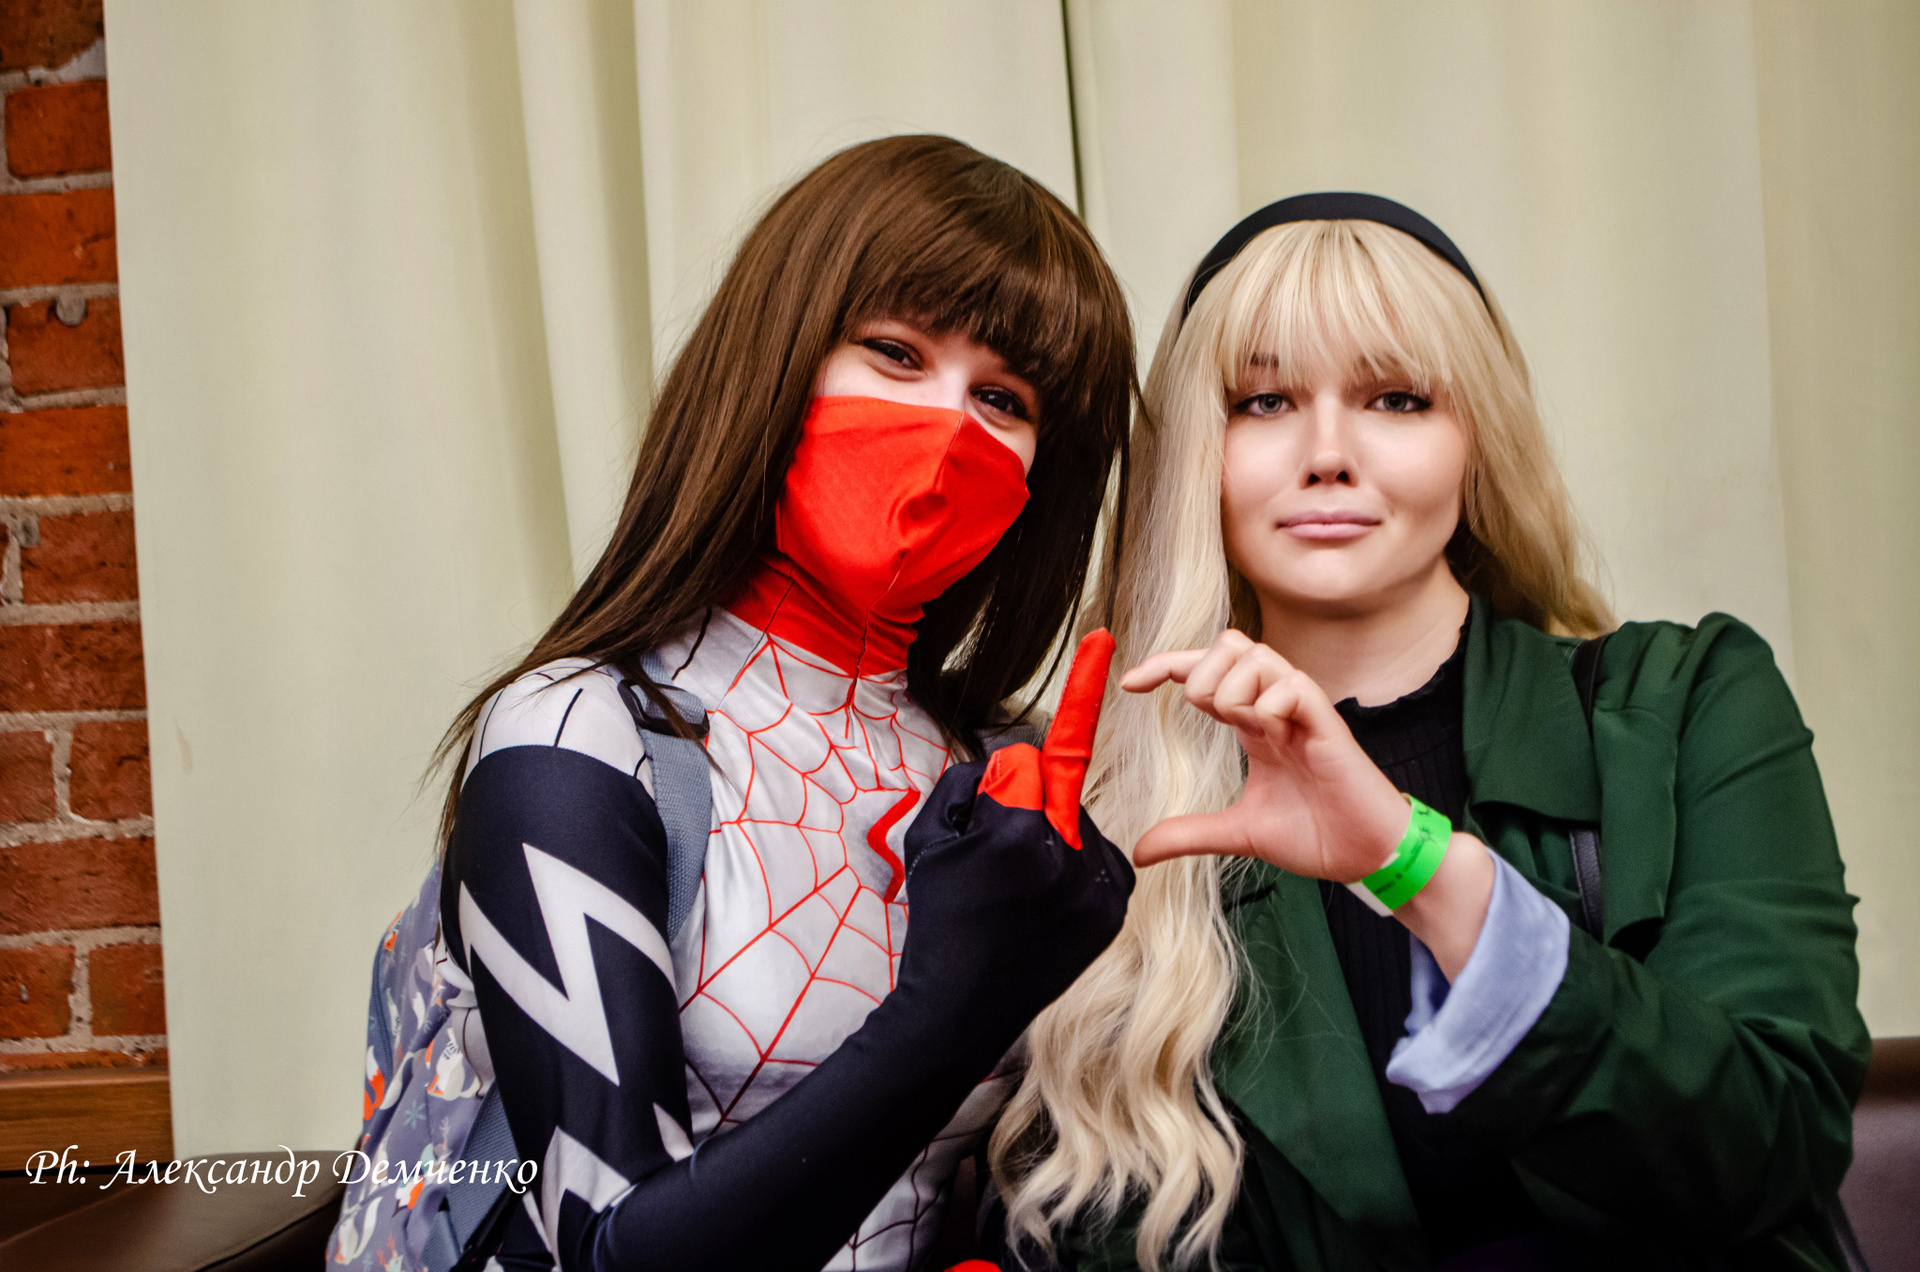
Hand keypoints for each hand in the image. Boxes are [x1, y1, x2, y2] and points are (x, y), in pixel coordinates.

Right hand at [898, 631, 1133, 1057]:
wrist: (961, 1010)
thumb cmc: (938, 917)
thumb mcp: (931, 837)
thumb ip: (973, 783)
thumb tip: (1013, 765)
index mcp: (1018, 832)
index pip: (1026, 758)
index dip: (1077, 690)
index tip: (1108, 641)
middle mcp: (1068, 855)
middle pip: (1049, 785)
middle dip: (1019, 802)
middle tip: (989, 858)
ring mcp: (1097, 886)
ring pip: (1073, 818)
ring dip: (1046, 832)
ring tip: (1014, 889)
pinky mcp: (1113, 908)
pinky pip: (1097, 853)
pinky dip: (1071, 861)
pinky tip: (1041, 899)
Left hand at [1119, 630, 1409, 878]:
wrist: (1366, 858)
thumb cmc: (1316, 834)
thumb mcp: (1237, 833)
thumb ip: (1188, 834)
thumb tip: (1140, 851)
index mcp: (1253, 724)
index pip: (1205, 671)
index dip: (1165, 666)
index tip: (1129, 685)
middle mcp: (1275, 708)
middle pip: (1230, 644)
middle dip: (1200, 670)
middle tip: (1204, 715)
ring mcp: (1302, 713)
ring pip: (1258, 655)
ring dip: (1233, 686)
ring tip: (1242, 726)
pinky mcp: (1328, 725)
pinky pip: (1294, 686)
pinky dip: (1269, 704)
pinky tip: (1273, 735)